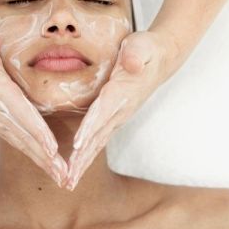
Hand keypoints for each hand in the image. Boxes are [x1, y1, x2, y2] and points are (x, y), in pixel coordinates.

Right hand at [0, 31, 67, 186]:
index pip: (21, 114)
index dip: (37, 131)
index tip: (52, 148)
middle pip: (24, 137)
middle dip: (44, 157)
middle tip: (63, 175)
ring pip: (22, 143)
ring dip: (41, 160)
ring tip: (59, 176)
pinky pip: (18, 140)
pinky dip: (32, 153)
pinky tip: (45, 162)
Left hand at [65, 30, 178, 190]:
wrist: (161, 58)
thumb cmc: (146, 49)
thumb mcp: (141, 45)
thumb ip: (135, 54)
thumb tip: (132, 63)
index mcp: (122, 92)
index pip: (103, 112)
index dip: (90, 128)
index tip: (78, 147)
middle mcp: (121, 109)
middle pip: (98, 136)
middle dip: (82, 159)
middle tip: (68, 180)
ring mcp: (119, 115)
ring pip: (98, 142)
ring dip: (83, 163)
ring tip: (69, 182)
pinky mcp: (116, 116)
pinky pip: (99, 137)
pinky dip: (88, 153)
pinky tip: (78, 165)